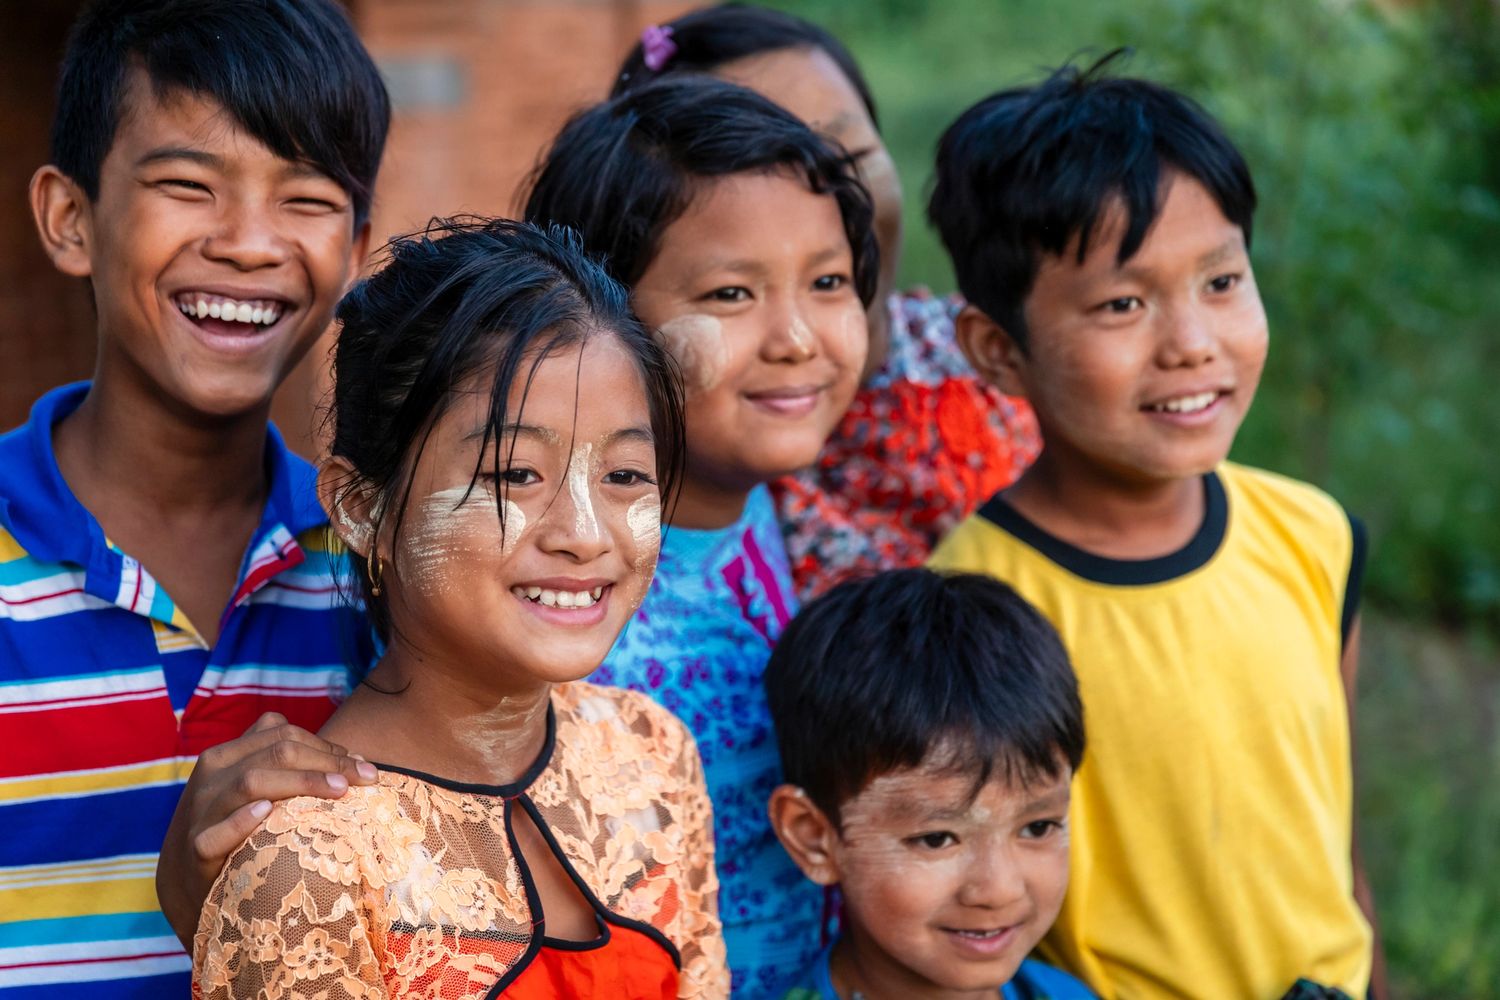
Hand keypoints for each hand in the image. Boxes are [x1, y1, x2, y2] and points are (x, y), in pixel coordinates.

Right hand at [155, 712, 377, 948]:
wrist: (184, 878)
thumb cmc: (235, 826)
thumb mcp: (254, 787)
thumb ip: (289, 766)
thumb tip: (354, 759)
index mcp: (229, 754)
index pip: (284, 733)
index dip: (329, 746)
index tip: (366, 767)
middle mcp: (213, 773)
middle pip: (277, 751)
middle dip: (328, 762)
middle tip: (366, 779)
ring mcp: (201, 809)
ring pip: (250, 781)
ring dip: (299, 782)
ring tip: (339, 790)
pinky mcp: (195, 847)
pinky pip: (216, 832)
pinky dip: (241, 819)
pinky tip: (267, 811)